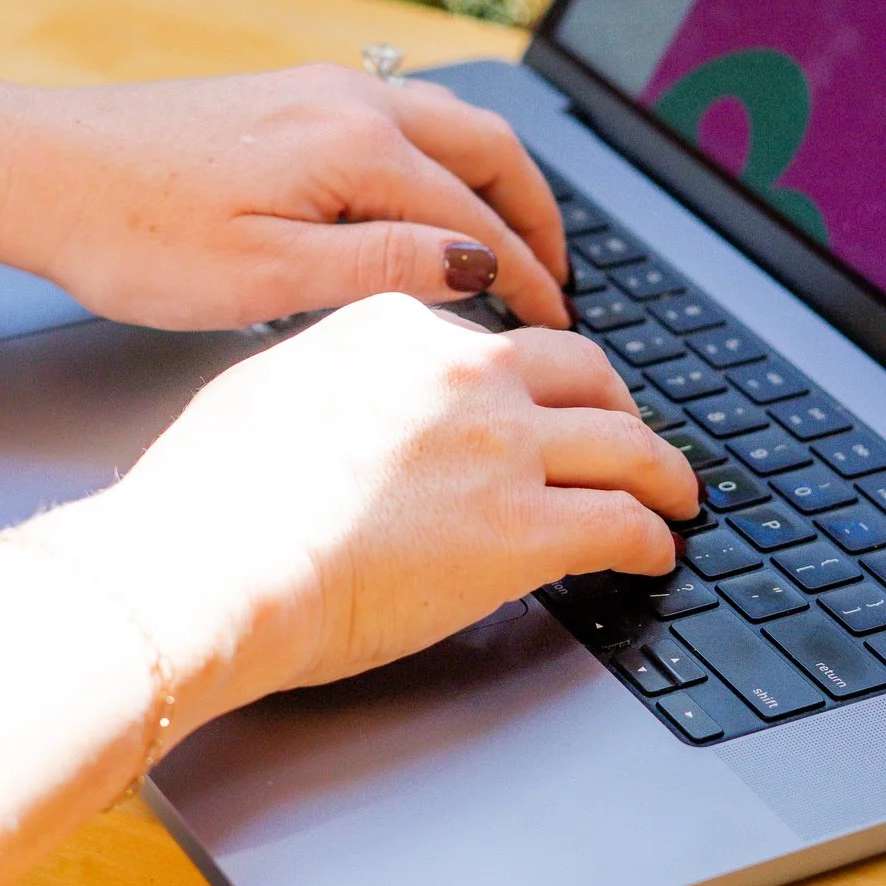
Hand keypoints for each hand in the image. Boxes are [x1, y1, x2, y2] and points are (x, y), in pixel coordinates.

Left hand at [0, 65, 571, 329]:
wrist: (31, 167)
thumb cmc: (131, 233)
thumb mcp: (264, 277)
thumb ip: (383, 265)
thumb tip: (479, 263)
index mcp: (356, 146)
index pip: (478, 217)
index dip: (527, 276)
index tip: (557, 324)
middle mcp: (349, 101)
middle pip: (487, 149)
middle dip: (537, 213)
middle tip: (565, 277)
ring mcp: (317, 90)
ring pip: (448, 125)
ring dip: (494, 181)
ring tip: (513, 241)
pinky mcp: (284, 98)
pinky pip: (402, 119)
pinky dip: (446, 162)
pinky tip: (432, 200)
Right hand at [23, 295, 696, 729]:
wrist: (214, 557)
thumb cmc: (210, 497)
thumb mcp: (264, 391)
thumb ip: (328, 382)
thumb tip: (340, 401)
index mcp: (397, 329)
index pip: (492, 341)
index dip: (529, 377)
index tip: (540, 398)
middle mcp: (463, 371)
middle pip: (581, 373)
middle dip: (617, 404)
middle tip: (631, 433)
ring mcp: (503, 446)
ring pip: (625, 443)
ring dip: (662, 472)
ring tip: (675, 496)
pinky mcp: (525, 526)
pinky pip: (621, 522)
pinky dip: (652, 537)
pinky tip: (656, 551)